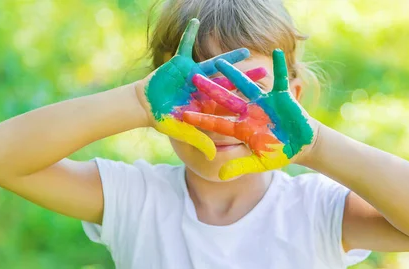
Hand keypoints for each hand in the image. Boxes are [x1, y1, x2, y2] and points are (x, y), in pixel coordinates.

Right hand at [137, 18, 264, 159]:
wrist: (144, 106)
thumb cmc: (163, 119)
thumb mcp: (182, 130)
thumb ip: (199, 141)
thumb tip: (214, 157)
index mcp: (206, 103)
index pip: (229, 101)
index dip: (245, 100)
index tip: (262, 100)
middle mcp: (204, 87)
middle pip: (229, 81)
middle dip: (246, 77)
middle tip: (264, 71)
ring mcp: (193, 74)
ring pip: (215, 64)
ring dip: (230, 58)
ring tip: (246, 50)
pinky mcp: (180, 63)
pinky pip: (185, 46)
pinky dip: (188, 34)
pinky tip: (195, 21)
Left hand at [183, 49, 316, 179]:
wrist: (302, 145)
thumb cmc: (281, 153)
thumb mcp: (260, 162)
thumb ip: (240, 167)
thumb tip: (220, 176)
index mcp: (242, 127)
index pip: (217, 122)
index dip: (201, 118)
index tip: (183, 115)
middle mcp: (249, 111)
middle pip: (226, 98)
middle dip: (210, 89)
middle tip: (193, 78)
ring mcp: (264, 102)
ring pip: (246, 84)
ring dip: (235, 73)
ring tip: (221, 60)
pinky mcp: (281, 96)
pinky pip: (280, 78)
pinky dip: (280, 66)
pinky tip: (277, 52)